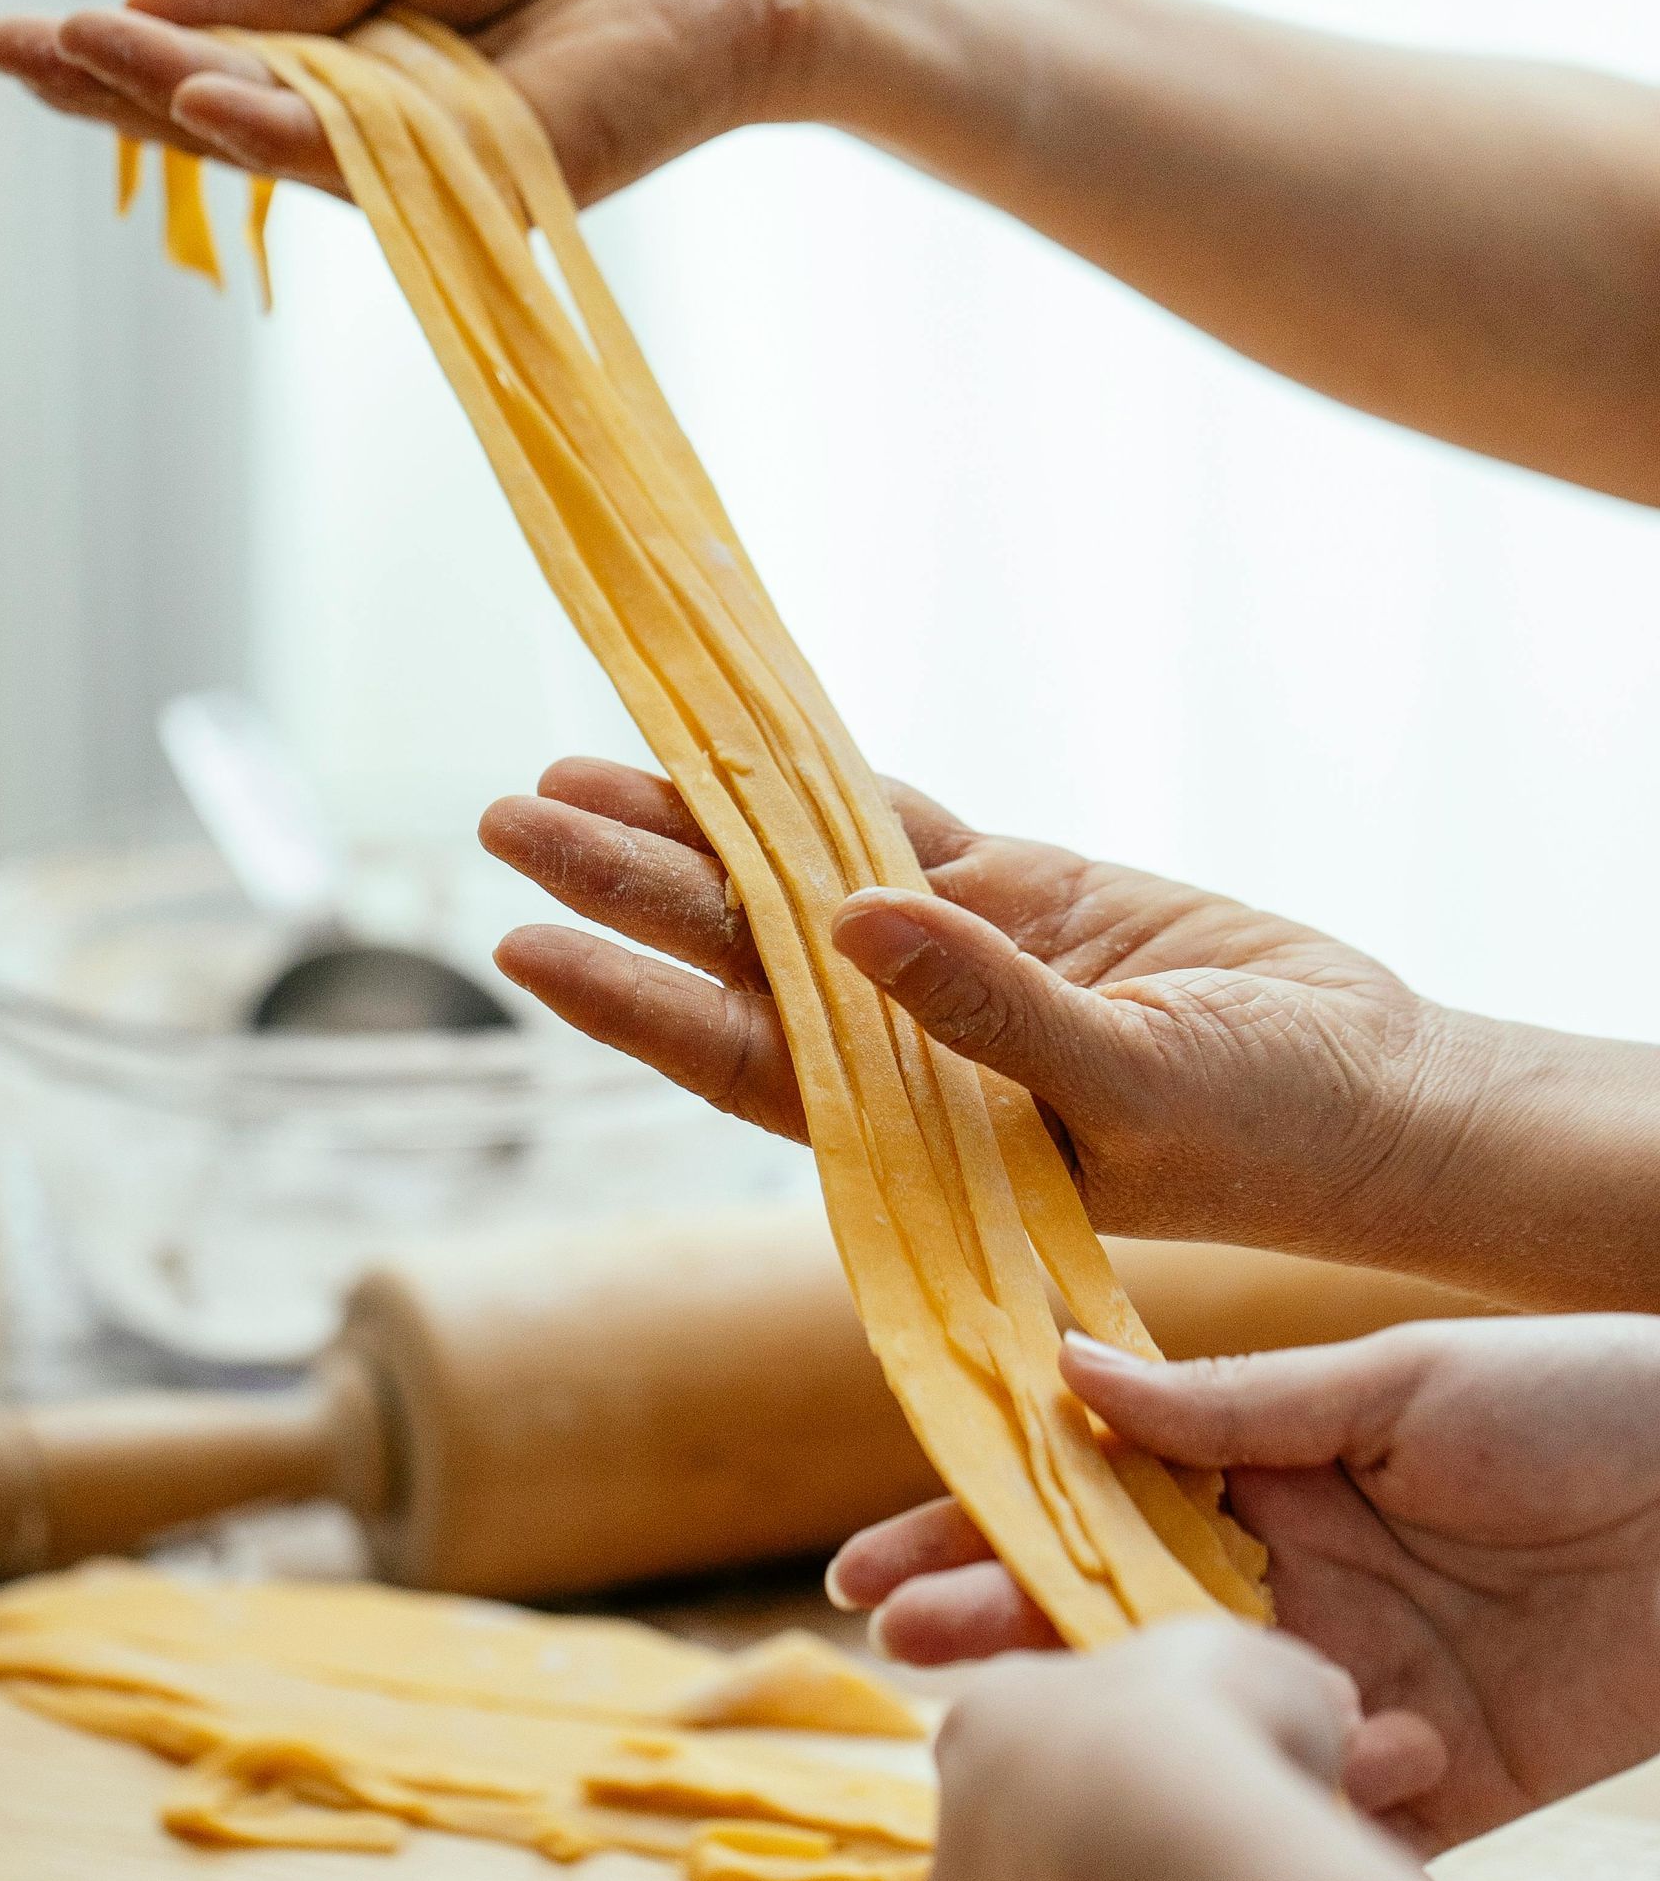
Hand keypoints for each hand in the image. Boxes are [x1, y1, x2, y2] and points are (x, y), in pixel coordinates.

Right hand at [0, 0, 861, 206]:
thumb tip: (156, 11)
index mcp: (352, 64)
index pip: (216, 66)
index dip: (120, 59)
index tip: (17, 39)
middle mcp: (379, 134)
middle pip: (227, 120)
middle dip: (117, 89)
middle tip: (9, 54)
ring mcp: (431, 172)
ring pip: (282, 148)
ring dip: (174, 103)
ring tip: (78, 57)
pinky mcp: (490, 188)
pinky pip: (372, 167)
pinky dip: (286, 134)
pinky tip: (209, 101)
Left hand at [480, 755, 1478, 1268]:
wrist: (1373, 1091)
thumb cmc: (1268, 1129)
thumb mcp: (1132, 1081)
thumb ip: (988, 1012)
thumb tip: (847, 924)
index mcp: (914, 1123)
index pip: (738, 1054)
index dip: (628, 1000)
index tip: (523, 946)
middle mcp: (908, 1046)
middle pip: (738, 953)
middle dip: (625, 887)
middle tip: (506, 819)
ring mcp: (956, 963)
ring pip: (796, 879)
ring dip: (697, 827)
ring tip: (575, 773)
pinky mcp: (1020, 897)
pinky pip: (897, 828)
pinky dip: (821, 789)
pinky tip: (735, 750)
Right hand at [837, 1311, 1659, 1854]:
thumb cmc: (1581, 1398)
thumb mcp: (1397, 1381)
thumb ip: (1235, 1406)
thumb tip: (1061, 1376)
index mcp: (1268, 1469)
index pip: (1093, 1498)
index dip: (980, 1524)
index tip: (874, 1559)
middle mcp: (1287, 1578)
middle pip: (1112, 1616)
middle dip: (999, 1627)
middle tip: (900, 1643)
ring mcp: (1350, 1678)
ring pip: (1193, 1720)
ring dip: (1107, 1726)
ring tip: (1013, 1722)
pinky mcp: (1435, 1773)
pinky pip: (1327, 1807)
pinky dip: (1286, 1803)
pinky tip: (1249, 1782)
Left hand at [932, 1619, 1358, 1880]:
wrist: (1188, 1867)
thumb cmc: (1210, 1732)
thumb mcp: (1258, 1671)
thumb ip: (1267, 1697)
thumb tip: (1320, 1712)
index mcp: (988, 1726)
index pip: (1023, 1745)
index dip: (1110, 1766)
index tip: (1183, 1781)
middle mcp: (958, 1845)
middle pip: (1027, 1864)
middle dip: (1102, 1873)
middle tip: (1201, 1877)